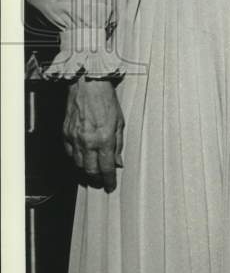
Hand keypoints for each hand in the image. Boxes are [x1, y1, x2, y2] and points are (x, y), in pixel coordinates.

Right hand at [63, 77, 124, 191]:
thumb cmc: (106, 100)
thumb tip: (118, 162)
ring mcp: (75, 138)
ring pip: (78, 164)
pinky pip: (70, 153)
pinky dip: (76, 159)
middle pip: (90, 170)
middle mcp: (88, 141)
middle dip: (96, 179)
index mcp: (105, 139)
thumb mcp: (120, 122)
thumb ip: (118, 144)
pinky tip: (81, 159)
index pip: (107, 168)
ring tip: (92, 173)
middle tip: (101, 182)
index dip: (109, 180)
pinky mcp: (66, 134)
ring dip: (86, 171)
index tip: (110, 186)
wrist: (88, 85)